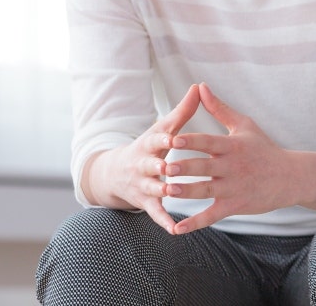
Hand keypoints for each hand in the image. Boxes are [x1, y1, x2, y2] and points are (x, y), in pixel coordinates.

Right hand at [86, 84, 200, 233]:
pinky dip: (164, 221)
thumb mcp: (162, 128)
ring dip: (162, 190)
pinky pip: (155, 213)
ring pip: (152, 188)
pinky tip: (175, 229)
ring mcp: (143, 185)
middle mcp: (142, 165)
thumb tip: (199, 86)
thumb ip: (182, 111)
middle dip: (158, 166)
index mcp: (149, 144)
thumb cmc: (150, 146)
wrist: (115, 173)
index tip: (174, 137)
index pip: (156, 140)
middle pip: (150, 165)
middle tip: (170, 167)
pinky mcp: (146, 202)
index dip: (164, 139)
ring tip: (173, 192)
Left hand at [167, 83, 289, 233]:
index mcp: (233, 146)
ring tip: (167, 191)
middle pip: (205, 167)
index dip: (191, 141)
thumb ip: (219, 108)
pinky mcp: (235, 206)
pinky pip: (212, 215)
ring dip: (187, 191)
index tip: (173, 139)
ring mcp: (234, 188)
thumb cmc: (265, 149)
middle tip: (165, 167)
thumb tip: (200, 87)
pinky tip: (177, 229)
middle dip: (185, 167)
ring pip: (206, 190)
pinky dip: (195, 223)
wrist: (291, 177)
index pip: (209, 142)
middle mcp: (232, 167)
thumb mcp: (245, 125)